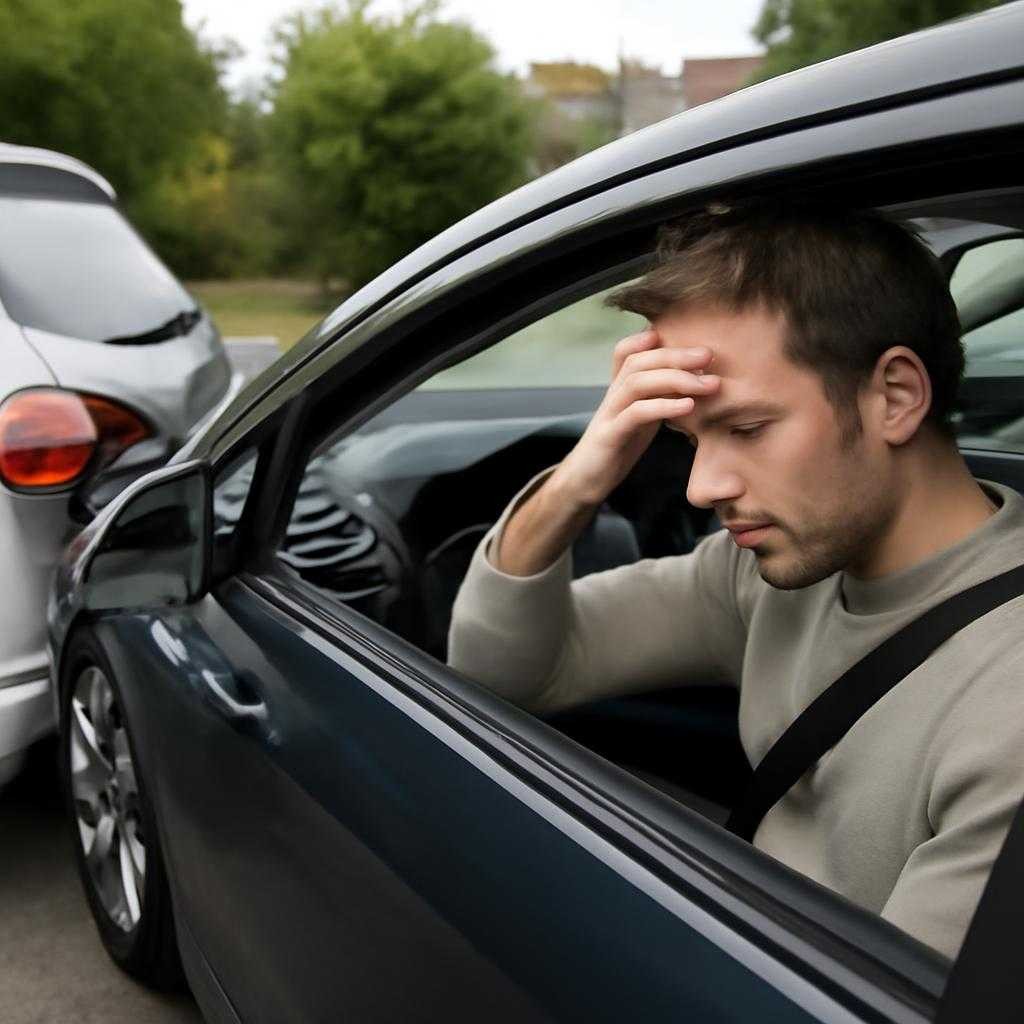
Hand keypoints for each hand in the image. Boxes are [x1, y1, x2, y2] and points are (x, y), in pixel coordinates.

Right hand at [552, 328, 718, 507]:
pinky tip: (688, 406)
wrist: (584, 482)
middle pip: (639, 361)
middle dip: (676, 355)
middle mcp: (612, 396)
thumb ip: (657, 397)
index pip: (625, 352)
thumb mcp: (640, 418)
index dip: (648, 339)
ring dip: (677, 378)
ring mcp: (609, 415)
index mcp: (619, 390)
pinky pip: (636, 414)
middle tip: (709, 356)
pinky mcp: (610, 436)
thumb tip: (693, 382)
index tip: (683, 340)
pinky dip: (664, 406)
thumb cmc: (617, 449)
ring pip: (637, 382)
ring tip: (709, 384)